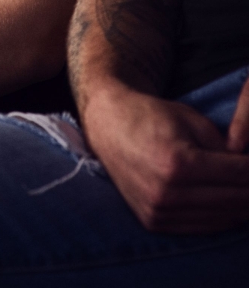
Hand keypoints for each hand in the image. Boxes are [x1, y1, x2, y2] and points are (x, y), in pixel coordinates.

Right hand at [83, 83, 248, 232]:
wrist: (108, 126)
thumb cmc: (150, 116)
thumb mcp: (191, 119)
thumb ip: (224, 146)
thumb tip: (248, 168)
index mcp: (178, 163)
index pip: (237, 175)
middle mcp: (167, 193)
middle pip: (232, 201)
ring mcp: (158, 211)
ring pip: (220, 219)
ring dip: (240, 208)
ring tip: (245, 192)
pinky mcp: (153, 222)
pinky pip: (200, 227)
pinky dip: (219, 218)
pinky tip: (229, 204)